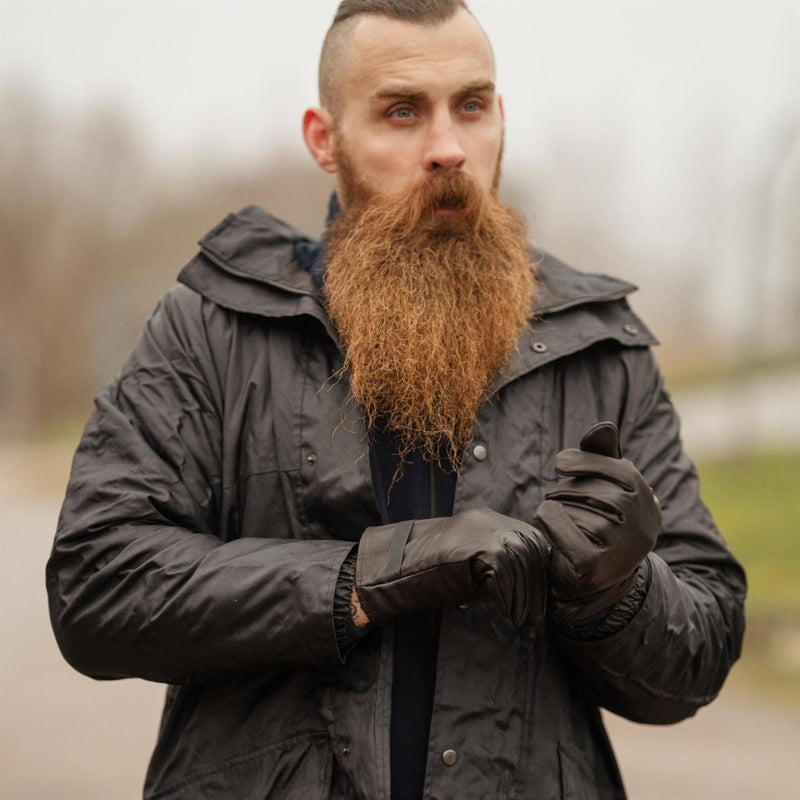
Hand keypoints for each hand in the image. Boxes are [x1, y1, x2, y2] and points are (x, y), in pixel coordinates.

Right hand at [355, 508, 548, 626]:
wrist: (394, 570)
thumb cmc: (431, 574)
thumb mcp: (471, 566)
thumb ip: (498, 566)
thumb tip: (530, 588)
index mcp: (487, 520)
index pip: (530, 539)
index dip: (538, 570)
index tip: (536, 599)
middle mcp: (487, 519)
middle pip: (531, 548)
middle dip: (536, 586)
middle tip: (533, 617)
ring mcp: (482, 529)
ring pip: (522, 560)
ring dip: (525, 595)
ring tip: (521, 619)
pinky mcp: (477, 545)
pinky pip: (507, 571)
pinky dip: (510, 595)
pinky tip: (507, 612)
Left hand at [534, 422, 660, 618]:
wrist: (590, 580)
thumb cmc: (594, 523)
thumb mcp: (604, 488)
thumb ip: (603, 456)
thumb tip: (604, 427)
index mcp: (647, 503)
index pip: (622, 472)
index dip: (587, 461)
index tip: (560, 463)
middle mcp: (643, 528)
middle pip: (599, 493)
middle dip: (567, 488)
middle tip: (553, 494)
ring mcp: (623, 551)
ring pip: (581, 512)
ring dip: (557, 506)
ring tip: (552, 511)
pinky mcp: (597, 568)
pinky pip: (569, 535)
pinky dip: (551, 521)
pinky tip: (543, 516)